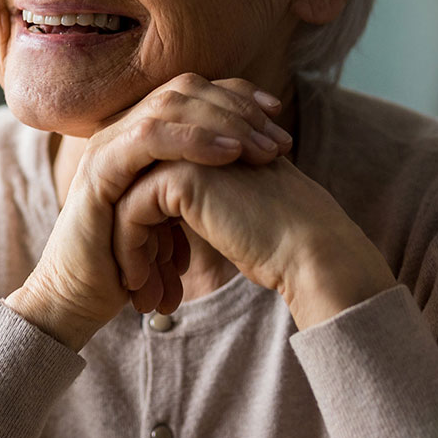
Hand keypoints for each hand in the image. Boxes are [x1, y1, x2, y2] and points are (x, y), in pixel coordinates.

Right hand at [6, 73, 291, 350]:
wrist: (78, 301)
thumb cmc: (127, 267)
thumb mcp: (174, 221)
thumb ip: (198, 192)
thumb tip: (249, 180)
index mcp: (137, 138)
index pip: (192, 93)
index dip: (237, 97)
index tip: (278, 119)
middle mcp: (120, 133)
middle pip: (183, 89)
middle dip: (238, 109)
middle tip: (279, 143)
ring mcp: (107, 148)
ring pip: (167, 106)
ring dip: (223, 123)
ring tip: (262, 151)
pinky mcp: (99, 171)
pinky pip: (148, 138)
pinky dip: (192, 140)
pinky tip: (229, 154)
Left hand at [111, 153, 395, 328]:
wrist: (312, 252)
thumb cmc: (277, 244)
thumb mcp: (226, 216)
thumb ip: (194, 209)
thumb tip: (158, 236)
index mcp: (201, 144)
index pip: (149, 187)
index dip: (146, 236)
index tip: (149, 278)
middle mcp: (190, 140)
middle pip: (133, 191)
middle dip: (133, 246)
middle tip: (138, 291)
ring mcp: (184, 152)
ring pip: (126, 202)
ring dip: (128, 252)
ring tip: (140, 298)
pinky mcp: (179, 175)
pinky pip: (132, 212)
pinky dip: (130, 252)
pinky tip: (140, 285)